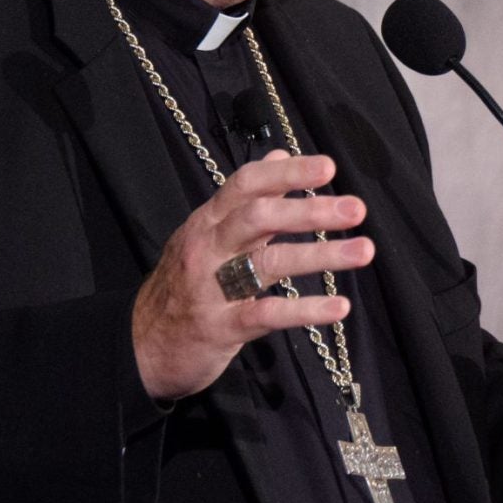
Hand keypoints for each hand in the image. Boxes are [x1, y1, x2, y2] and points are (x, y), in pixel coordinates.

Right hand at [132, 150, 373, 399]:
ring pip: (267, 263)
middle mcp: (208, 247)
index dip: (287, 173)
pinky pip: (265, 315)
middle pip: (258, 218)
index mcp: (208, 221)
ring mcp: (210, 288)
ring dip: (320, 255)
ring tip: (364, 251)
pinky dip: (304, 310)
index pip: (246, 184)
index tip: (329, 167)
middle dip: (308, 210)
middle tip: (355, 208)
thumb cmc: (185, 284)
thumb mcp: (208, 234)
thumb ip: (246, 197)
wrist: (139, 346)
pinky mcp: (219, 328)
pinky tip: (339, 306)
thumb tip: (279, 155)